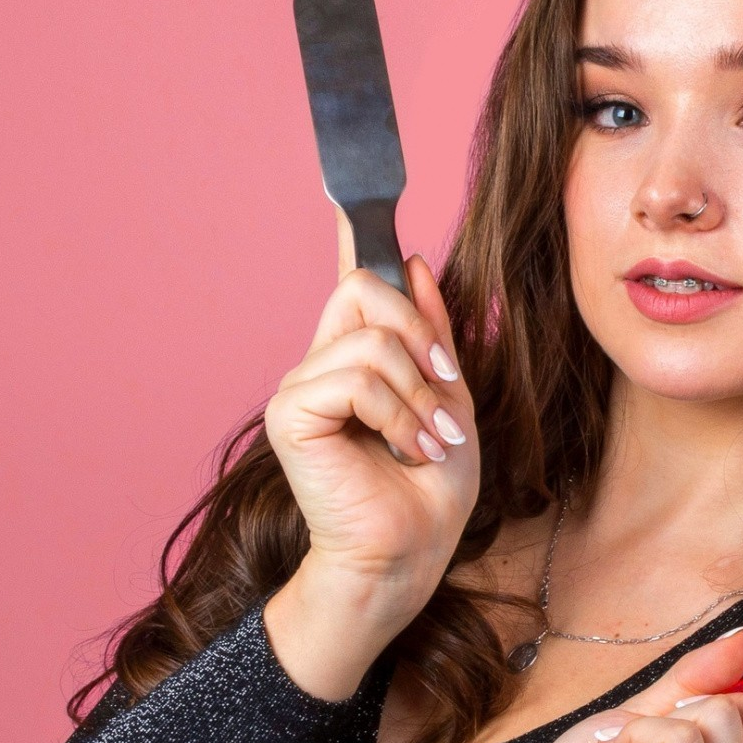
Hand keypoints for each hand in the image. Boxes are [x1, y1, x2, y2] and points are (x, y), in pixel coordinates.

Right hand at [260, 234, 478, 696]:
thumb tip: (413, 263)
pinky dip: (395, 412)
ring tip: (428, 441)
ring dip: (419, 394)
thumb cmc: (428, 492)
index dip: (352, 231)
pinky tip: (403, 448)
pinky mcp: (292, 414)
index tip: (353, 187)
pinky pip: (355, 375)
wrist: (408, 555)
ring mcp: (302, 386)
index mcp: (357, 358)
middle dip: (419, 335)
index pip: (351, 279)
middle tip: (444, 391)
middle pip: (366, 289)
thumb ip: (432, 335)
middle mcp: (322, 363)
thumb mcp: (450, 400)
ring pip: (371, 338)